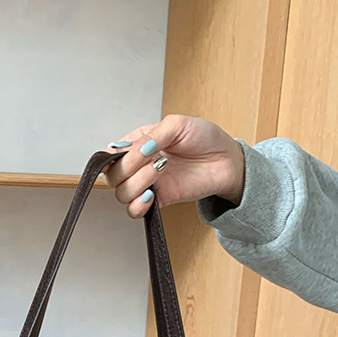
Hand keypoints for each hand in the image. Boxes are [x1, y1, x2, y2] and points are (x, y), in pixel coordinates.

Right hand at [103, 114, 244, 217]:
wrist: (226, 160)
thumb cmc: (204, 138)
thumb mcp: (177, 124)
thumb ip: (151, 135)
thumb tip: (134, 151)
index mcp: (139, 143)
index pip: (111, 155)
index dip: (114, 157)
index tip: (130, 153)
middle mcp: (139, 165)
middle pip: (112, 177)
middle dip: (127, 169)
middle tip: (150, 160)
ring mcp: (148, 184)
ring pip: (121, 194)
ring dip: (137, 183)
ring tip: (159, 171)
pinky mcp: (158, 200)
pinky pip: (135, 211)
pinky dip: (138, 205)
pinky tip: (151, 195)